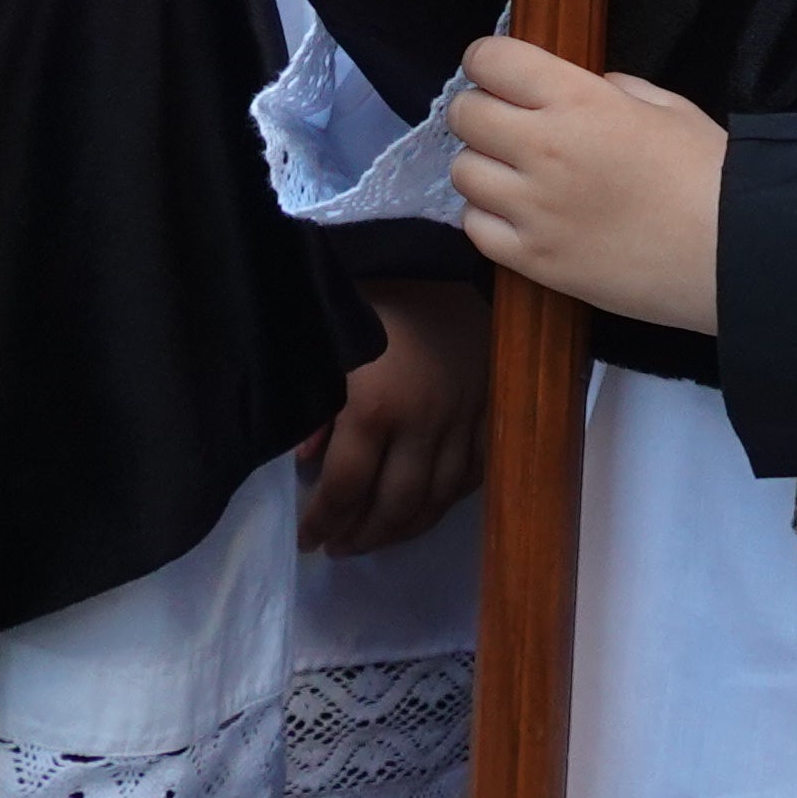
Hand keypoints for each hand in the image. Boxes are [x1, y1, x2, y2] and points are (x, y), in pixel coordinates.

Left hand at [293, 274, 491, 554]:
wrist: (445, 248)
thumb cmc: (375, 287)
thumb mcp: (326, 338)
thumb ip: (314, 403)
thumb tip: (305, 460)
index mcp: (376, 407)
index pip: (346, 489)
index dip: (323, 523)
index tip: (307, 542)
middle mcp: (424, 423)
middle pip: (394, 505)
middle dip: (363, 535)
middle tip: (339, 549)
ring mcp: (464, 418)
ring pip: (439, 498)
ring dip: (405, 528)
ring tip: (377, 538)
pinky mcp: (491, 407)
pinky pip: (476, 471)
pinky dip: (452, 498)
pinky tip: (431, 506)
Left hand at [441, 40, 722, 331]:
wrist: (733, 256)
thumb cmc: (711, 175)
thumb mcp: (669, 107)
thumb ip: (618, 88)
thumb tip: (588, 86)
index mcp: (578, 99)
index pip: (491, 60)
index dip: (489, 61)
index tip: (501, 73)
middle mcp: (543, 148)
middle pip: (464, 115)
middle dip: (482, 112)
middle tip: (509, 125)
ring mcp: (534, 209)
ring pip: (463, 172)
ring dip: (485, 167)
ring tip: (517, 176)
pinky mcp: (534, 260)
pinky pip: (476, 228)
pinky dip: (490, 218)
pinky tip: (521, 217)